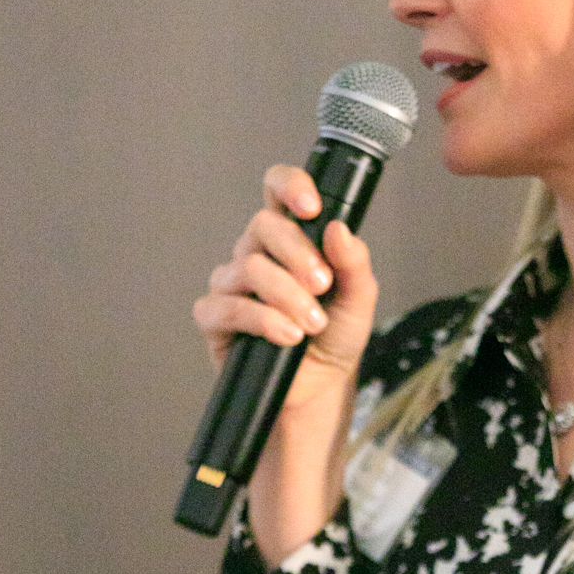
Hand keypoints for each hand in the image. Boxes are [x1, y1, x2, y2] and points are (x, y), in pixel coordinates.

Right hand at [193, 164, 377, 413]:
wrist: (319, 387)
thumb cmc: (334, 337)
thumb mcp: (358, 301)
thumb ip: (354, 264)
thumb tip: (339, 228)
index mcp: (289, 237)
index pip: (277, 191)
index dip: (290, 186)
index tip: (312, 208)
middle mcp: (255, 253)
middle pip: (263, 225)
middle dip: (298, 254)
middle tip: (323, 285)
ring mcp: (231, 284)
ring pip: (248, 267)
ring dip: (286, 295)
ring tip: (312, 324)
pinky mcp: (214, 318)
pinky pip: (228, 308)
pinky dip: (262, 320)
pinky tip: (287, 336)